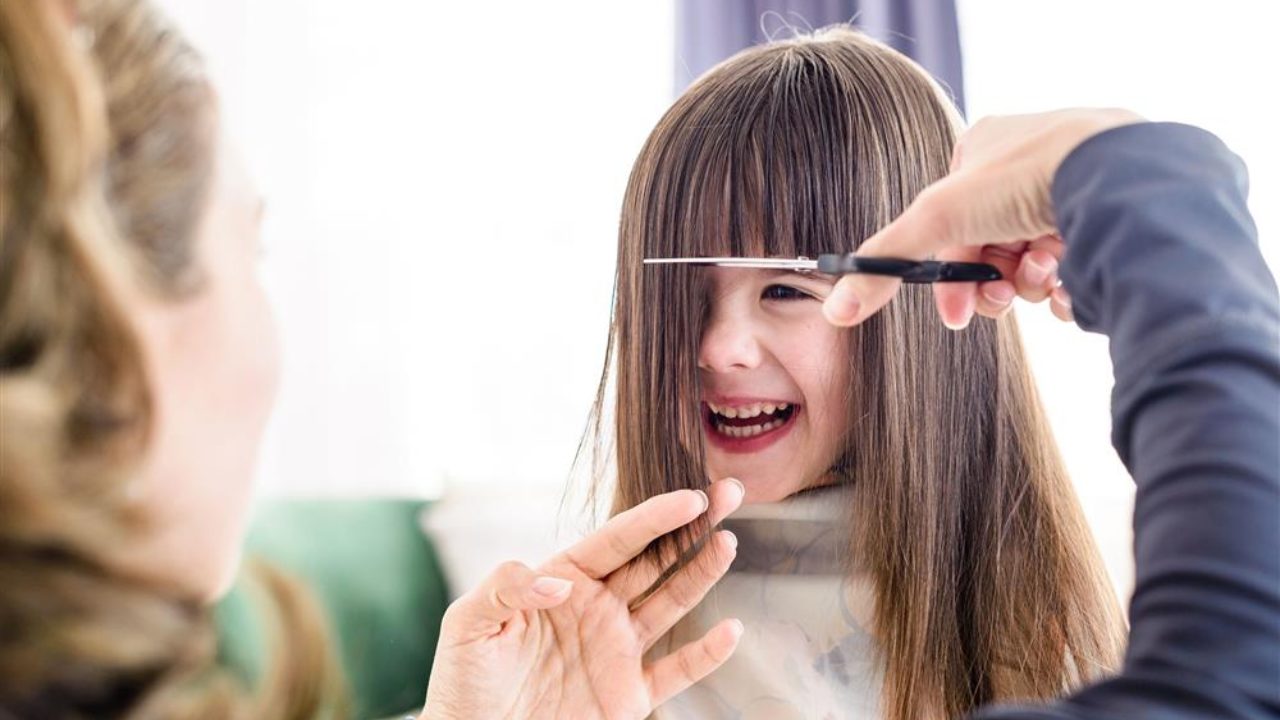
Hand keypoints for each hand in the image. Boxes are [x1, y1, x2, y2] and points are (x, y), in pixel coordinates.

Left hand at [419, 478, 746, 719]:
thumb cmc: (463, 681)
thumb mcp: (468, 623)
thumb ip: (505, 588)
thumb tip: (557, 584)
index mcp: (563, 581)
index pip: (616, 540)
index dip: (654, 517)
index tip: (689, 497)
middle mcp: (597, 609)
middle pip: (654, 559)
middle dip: (692, 526)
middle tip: (727, 495)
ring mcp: (617, 650)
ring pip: (672, 603)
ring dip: (702, 574)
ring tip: (728, 543)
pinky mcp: (628, 696)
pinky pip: (677, 671)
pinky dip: (707, 654)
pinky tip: (731, 631)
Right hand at [822, 108, 1143, 328]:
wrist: (1119, 178)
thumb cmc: (1026, 177)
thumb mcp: (937, 218)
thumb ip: (884, 262)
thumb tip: (835, 309)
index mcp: (984, 149)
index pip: (951, 223)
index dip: (950, 274)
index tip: (955, 314)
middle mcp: (1028, 164)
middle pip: (991, 248)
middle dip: (994, 283)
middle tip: (1002, 302)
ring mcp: (1073, 188)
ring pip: (1033, 260)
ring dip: (1032, 283)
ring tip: (1048, 276)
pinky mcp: (1112, 215)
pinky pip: (1078, 264)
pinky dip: (1070, 284)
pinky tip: (1075, 283)